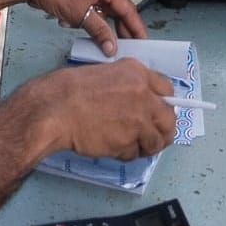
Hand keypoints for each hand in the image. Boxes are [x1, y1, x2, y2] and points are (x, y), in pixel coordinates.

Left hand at [14, 0, 145, 55]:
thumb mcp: (80, 14)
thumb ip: (99, 31)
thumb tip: (112, 48)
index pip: (127, 7)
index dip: (135, 26)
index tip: (142, 41)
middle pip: (114, 8)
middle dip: (117, 27)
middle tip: (125, 46)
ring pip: (99, 8)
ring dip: (96, 23)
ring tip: (97, 39)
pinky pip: (86, 6)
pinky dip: (82, 17)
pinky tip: (68, 23)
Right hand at [25, 59, 175, 160]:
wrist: (55, 108)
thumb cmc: (70, 91)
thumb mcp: (105, 74)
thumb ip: (129, 86)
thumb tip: (142, 103)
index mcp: (136, 72)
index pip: (167, 89)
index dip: (162, 104)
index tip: (157, 113)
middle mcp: (143, 93)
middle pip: (169, 118)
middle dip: (161, 130)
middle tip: (150, 136)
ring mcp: (139, 118)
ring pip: (157, 140)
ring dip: (145, 145)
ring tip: (127, 144)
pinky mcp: (130, 140)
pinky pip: (137, 152)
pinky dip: (127, 153)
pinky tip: (112, 145)